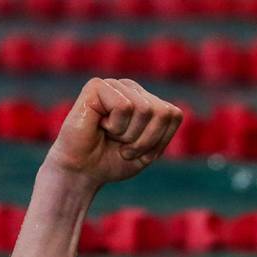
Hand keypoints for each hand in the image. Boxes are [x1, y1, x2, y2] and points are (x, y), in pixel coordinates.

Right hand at [42, 78, 181, 187]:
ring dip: (129, 135)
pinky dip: (115, 126)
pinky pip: (123, 106)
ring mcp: (115, 85)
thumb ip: (164, 129)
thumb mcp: (150, 151)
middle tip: (124, 146)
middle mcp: (132, 89)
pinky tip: (100, 125)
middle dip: (146, 139)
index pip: (174, 115)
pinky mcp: (97, 86)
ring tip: (112, 136)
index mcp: (148, 100)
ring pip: (144, 110)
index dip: (160, 139)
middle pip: (162, 113)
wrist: (83, 170)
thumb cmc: (114, 160)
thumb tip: (173, 111)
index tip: (140, 149)